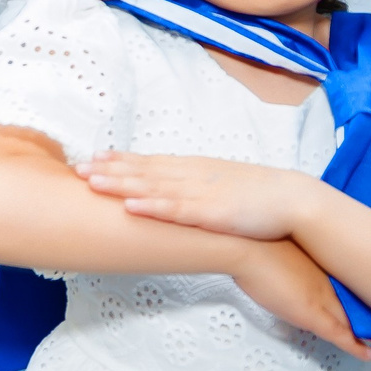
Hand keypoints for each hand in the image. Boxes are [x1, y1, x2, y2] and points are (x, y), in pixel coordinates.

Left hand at [80, 151, 322, 241]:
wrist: (294, 200)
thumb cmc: (259, 197)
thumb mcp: (221, 186)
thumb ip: (197, 186)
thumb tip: (175, 190)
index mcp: (194, 169)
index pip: (149, 162)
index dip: (119, 160)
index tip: (91, 157)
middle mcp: (192, 176)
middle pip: (142, 171)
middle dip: (107, 170)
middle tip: (76, 168)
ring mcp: (200, 193)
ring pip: (152, 187)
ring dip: (119, 184)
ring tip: (90, 182)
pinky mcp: (212, 214)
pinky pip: (176, 211)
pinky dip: (152, 207)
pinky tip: (130, 205)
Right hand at [231, 238, 370, 360]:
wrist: (247, 245)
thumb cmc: (258, 241)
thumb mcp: (285, 246)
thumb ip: (299, 255)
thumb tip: (298, 257)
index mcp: (327, 265)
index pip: (359, 284)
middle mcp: (332, 282)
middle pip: (367, 303)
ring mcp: (325, 298)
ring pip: (360, 322)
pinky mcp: (313, 314)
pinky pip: (341, 336)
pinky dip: (356, 346)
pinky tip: (370, 355)